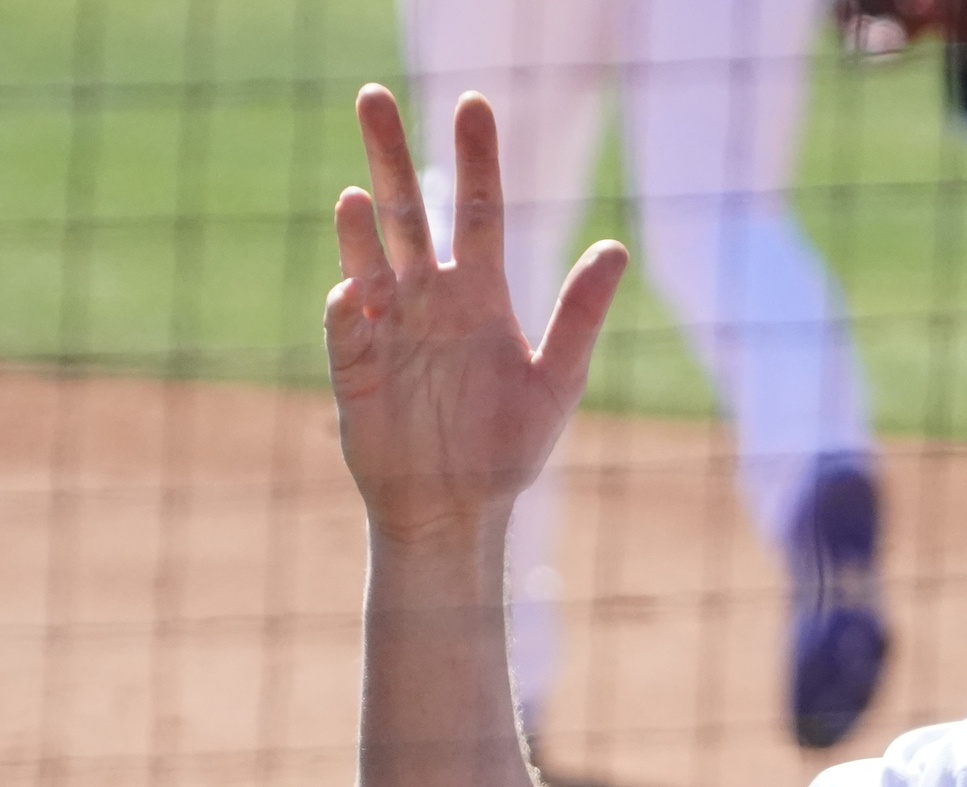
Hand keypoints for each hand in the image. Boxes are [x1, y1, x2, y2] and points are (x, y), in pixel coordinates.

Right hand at [325, 86, 627, 544]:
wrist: (459, 509)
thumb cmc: (508, 446)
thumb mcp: (556, 379)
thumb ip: (580, 314)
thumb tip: (618, 247)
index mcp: (480, 295)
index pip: (476, 211)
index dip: (475, 160)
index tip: (473, 105)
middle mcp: (429, 298)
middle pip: (407, 213)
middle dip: (390, 155)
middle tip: (374, 95)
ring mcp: (387, 327)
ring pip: (369, 258)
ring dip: (361, 226)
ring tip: (358, 195)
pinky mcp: (354, 365)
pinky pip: (347, 325)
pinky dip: (350, 306)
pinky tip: (357, 290)